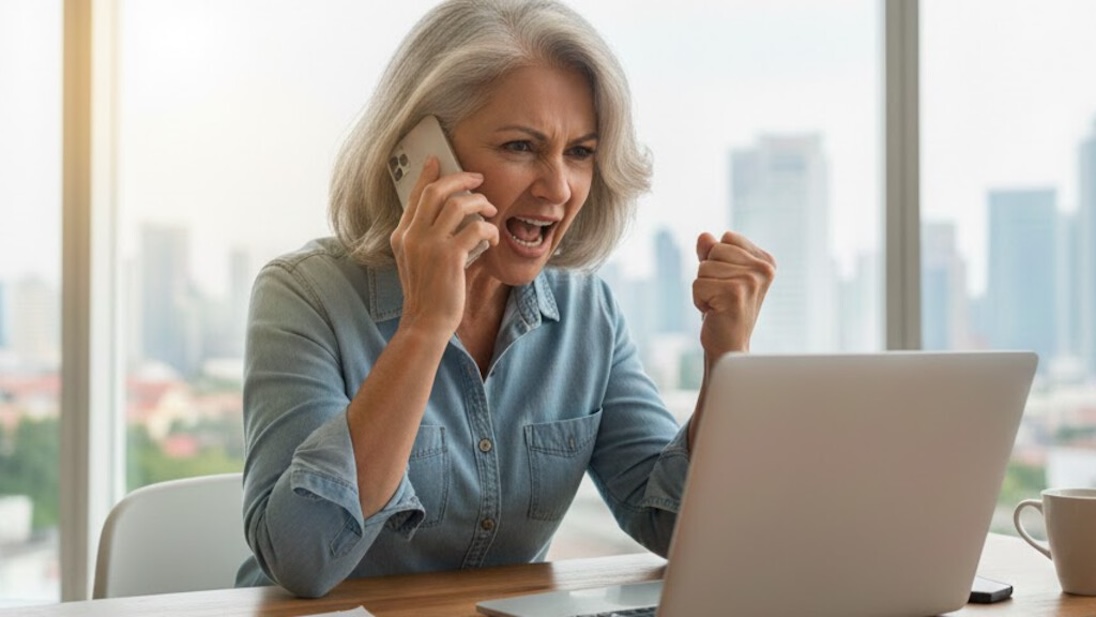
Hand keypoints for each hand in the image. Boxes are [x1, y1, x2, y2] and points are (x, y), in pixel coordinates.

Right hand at [390, 157, 498, 337]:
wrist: (425, 322)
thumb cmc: (427, 294)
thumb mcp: (416, 262)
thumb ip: (425, 238)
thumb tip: (452, 216)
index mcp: (402, 236)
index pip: (414, 196)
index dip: (427, 175)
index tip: (437, 161)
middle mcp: (412, 236)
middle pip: (435, 191)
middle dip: (460, 179)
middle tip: (478, 179)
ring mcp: (429, 245)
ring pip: (458, 204)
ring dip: (480, 202)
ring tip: (491, 210)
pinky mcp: (450, 257)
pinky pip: (476, 228)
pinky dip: (489, 229)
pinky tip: (493, 236)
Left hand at [692, 231, 775, 359]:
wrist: (729, 347)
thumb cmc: (724, 310)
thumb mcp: (719, 275)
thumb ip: (712, 252)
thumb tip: (704, 236)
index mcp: (766, 261)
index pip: (726, 238)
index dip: (718, 260)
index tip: (728, 283)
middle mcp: (764, 269)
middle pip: (713, 250)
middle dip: (708, 274)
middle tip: (722, 297)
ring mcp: (751, 280)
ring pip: (703, 267)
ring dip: (703, 289)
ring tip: (719, 305)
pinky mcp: (735, 293)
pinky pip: (698, 284)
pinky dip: (699, 300)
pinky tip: (714, 313)